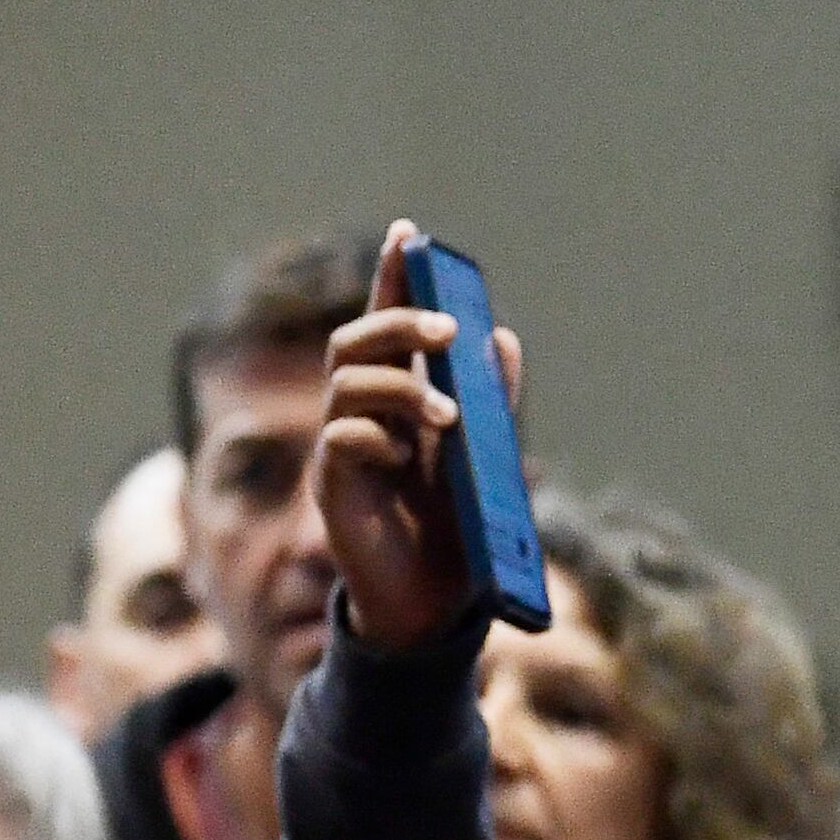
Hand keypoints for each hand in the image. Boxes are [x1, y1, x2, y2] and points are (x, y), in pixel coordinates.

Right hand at [308, 222, 521, 661]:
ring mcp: (344, 449)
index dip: (394, 277)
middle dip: (400, 323)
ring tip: (446, 418)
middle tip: (448, 332)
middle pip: (355, 341)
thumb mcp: (486, 458)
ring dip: (400, 385)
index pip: (389, 322)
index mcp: (400, 398)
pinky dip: (373, 437)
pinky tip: (402, 459)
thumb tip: (504, 340)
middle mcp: (363, 414)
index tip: (409, 233)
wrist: (437, 607)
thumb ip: (491, 402)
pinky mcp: (335, 490)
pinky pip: (341, 440)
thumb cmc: (458, 530)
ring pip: (347, 382)